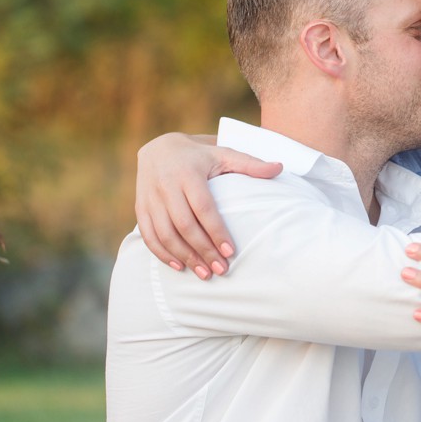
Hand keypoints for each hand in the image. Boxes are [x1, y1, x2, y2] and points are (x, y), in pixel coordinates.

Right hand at [135, 132, 281, 278]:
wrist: (159, 147)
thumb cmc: (200, 155)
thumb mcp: (224, 154)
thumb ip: (250, 164)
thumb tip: (280, 168)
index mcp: (188, 173)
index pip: (203, 207)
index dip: (216, 230)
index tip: (230, 251)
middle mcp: (166, 185)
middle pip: (183, 224)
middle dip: (202, 250)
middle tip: (220, 270)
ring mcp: (150, 197)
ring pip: (164, 233)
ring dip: (184, 256)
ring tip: (204, 274)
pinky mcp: (140, 207)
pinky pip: (148, 234)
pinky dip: (162, 253)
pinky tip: (179, 266)